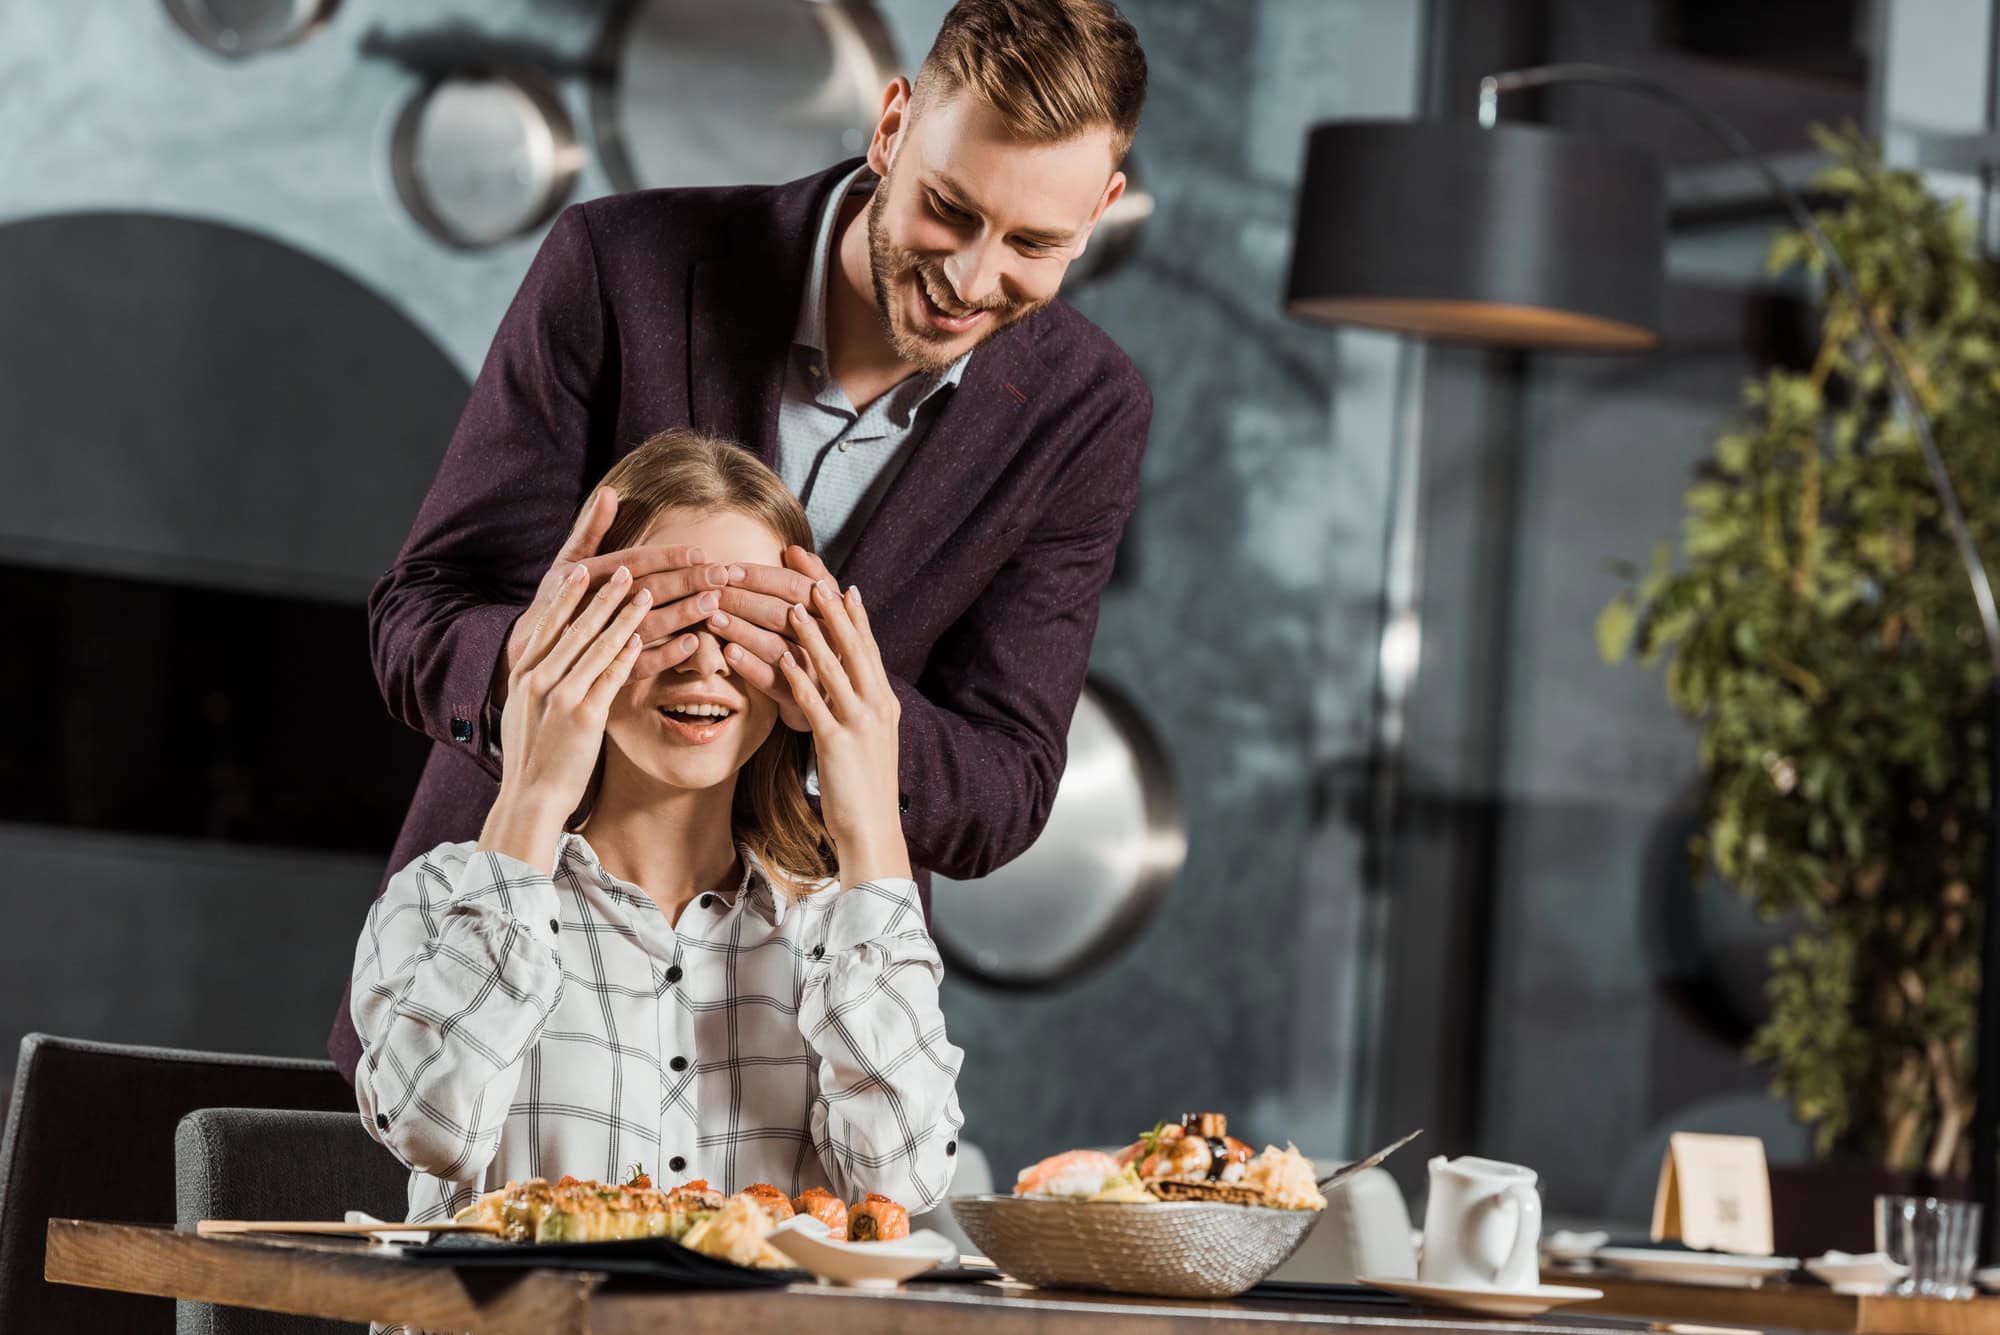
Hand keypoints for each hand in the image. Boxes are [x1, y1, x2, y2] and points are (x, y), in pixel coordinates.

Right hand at [480, 564, 651, 866]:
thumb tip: (547, 667)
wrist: (529, 797)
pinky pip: (611, 677)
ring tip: (646, 594)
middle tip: (624, 570)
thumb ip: (535, 685)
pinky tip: (644, 638)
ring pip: (597, 645)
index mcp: (523, 675)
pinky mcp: (584, 715)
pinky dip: (628, 655)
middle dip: (602, 596)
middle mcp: (538, 679)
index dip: (566, 596)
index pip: (546, 625)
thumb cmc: (532, 759)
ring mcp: (560, 695)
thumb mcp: (524, 713)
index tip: (582, 571)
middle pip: (575, 627)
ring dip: (624, 617)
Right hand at [496, 487, 737, 703]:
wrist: (530, 652)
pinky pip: (639, 665)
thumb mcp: (566, 561)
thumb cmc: (557, 599)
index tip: (699, 551)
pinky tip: (694, 643)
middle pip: (645, 591)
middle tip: (719, 575)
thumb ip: (591, 528)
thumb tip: (609, 491)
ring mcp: (596, 640)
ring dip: (681, 615)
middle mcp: (589, 606)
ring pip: (646, 626)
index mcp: (582, 576)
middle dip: (684, 582)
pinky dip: (666, 655)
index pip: (633, 562)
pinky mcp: (603, 671)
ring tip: (713, 604)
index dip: (667, 557)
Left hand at [709, 546, 832, 730]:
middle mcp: (829, 641)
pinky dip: (749, 665)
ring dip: (741, 630)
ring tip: (713, 619)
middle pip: (782, 614)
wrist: (835, 699)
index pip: (796, 586)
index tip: (729, 570)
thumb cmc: (824, 643)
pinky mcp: (800, 699)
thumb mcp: (826, 609)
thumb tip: (794, 550)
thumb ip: (813, 577)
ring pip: (774, 646)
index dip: (760, 577)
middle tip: (711, 593)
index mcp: (834, 612)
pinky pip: (771, 680)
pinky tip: (728, 652)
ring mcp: (815, 671)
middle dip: (743, 601)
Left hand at [776, 577, 910, 886]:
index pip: (867, 645)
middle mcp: (877, 705)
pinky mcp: (837, 743)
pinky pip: (814, 703)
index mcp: (884, 702)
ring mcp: (860, 723)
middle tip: (813, 575)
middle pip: (854, 645)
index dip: (850, 612)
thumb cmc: (863, 790)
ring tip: (792, 604)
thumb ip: (857, 710)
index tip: (835, 580)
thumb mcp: (866, 741)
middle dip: (832, 608)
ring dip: (812, 634)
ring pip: (834, 667)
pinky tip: (782, 658)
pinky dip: (798, 677)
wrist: (873, 831)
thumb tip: (843, 687)